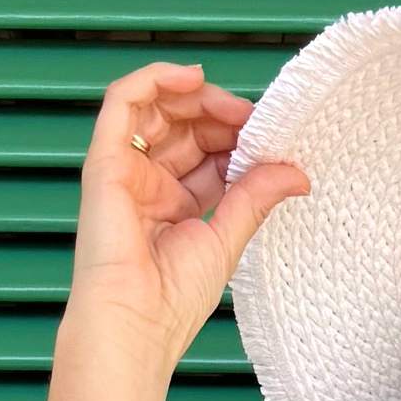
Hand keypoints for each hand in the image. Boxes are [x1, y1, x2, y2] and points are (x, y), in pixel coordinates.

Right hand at [63, 61, 309, 364]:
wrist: (135, 324)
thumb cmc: (171, 301)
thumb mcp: (227, 239)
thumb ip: (256, 197)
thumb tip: (295, 171)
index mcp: (174, 205)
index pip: (206, 154)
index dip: (235, 138)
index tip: (267, 138)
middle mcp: (147, 184)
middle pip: (183, 127)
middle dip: (220, 115)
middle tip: (253, 121)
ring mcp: (125, 169)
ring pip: (156, 107)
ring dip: (195, 96)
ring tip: (230, 105)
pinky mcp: (105, 160)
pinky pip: (124, 100)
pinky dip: (156, 78)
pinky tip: (193, 77)